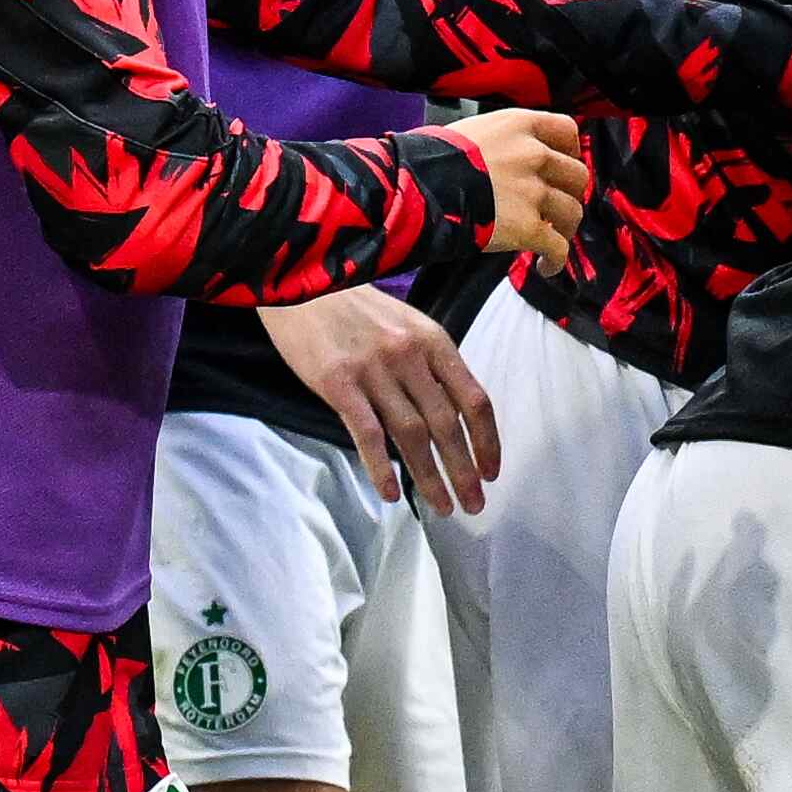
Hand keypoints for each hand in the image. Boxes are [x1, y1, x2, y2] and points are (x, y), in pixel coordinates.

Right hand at [256, 279, 501, 511]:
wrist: (300, 285)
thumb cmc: (354, 309)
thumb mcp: (405, 325)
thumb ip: (430, 364)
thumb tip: (453, 414)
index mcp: (433, 341)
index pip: (474, 399)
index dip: (487, 441)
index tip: (491, 472)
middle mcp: (409, 355)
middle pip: (447, 424)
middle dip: (464, 470)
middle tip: (473, 505)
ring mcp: (374, 370)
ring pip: (412, 435)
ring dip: (430, 477)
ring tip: (442, 507)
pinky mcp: (338, 383)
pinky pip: (367, 434)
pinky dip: (381, 467)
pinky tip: (391, 494)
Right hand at [441, 103, 593, 263]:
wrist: (410, 190)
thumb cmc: (426, 161)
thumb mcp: (469, 132)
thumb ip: (500, 142)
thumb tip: (505, 159)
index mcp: (517, 125)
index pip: (566, 130)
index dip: (570, 150)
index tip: (564, 163)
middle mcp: (532, 154)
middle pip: (576, 174)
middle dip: (569, 192)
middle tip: (555, 205)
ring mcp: (531, 191)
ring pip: (572, 212)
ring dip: (564, 228)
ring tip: (551, 238)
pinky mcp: (526, 227)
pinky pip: (558, 247)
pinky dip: (556, 260)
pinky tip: (545, 266)